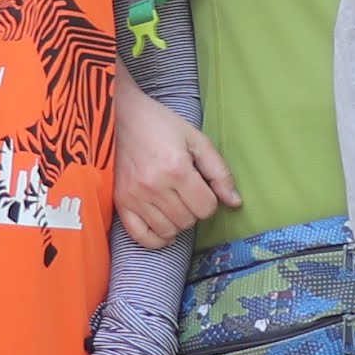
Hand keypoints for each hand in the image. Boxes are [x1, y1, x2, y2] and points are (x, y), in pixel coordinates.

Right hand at [112, 81, 238, 246]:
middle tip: (188, 194)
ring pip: (168, 231)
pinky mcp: (120, 202)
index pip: (206, 208)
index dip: (210, 201)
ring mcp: (134, 197)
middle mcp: (154, 186)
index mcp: (176, 169)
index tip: (202, 188)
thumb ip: (219, 172)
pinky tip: (164, 228)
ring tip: (175, 205)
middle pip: (188, 221)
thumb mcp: (196, 139)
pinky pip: (141, 237)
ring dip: (177, 223)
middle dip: (194, 211)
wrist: (119, 116)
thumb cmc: (160, 125)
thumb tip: (235, 202)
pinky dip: (156, 239)